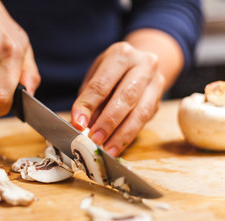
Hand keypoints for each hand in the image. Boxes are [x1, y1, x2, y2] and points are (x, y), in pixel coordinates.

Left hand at [71, 42, 164, 156]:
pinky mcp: (159, 100)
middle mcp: (143, 65)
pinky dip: (128, 136)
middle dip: (108, 122)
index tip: (78, 123)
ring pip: (140, 112)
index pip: (102, 84)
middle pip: (125, 97)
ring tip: (106, 149)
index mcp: (121, 55)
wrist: (142, 64)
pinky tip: (116, 147)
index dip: (88, 105)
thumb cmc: (112, 71)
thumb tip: (82, 125)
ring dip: (121, 134)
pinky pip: (144, 121)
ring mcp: (156, 82)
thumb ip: (90, 98)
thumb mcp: (96, 76)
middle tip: (94, 139)